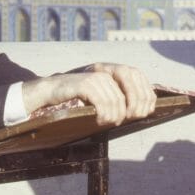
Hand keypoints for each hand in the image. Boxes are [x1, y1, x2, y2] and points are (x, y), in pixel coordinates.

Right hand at [22, 63, 155, 125]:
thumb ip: (118, 97)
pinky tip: (98, 119)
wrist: (52, 90)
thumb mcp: (101, 94)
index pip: (138, 84)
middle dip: (128, 112)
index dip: (142, 101)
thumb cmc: (78, 96)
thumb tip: (141, 111)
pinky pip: (102, 102)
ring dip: (113, 116)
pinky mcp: (86, 84)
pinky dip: (103, 114)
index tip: (138, 116)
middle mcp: (108, 73)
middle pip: (129, 96)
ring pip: (115, 102)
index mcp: (115, 72)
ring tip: (106, 122)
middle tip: (119, 122)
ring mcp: (96, 78)